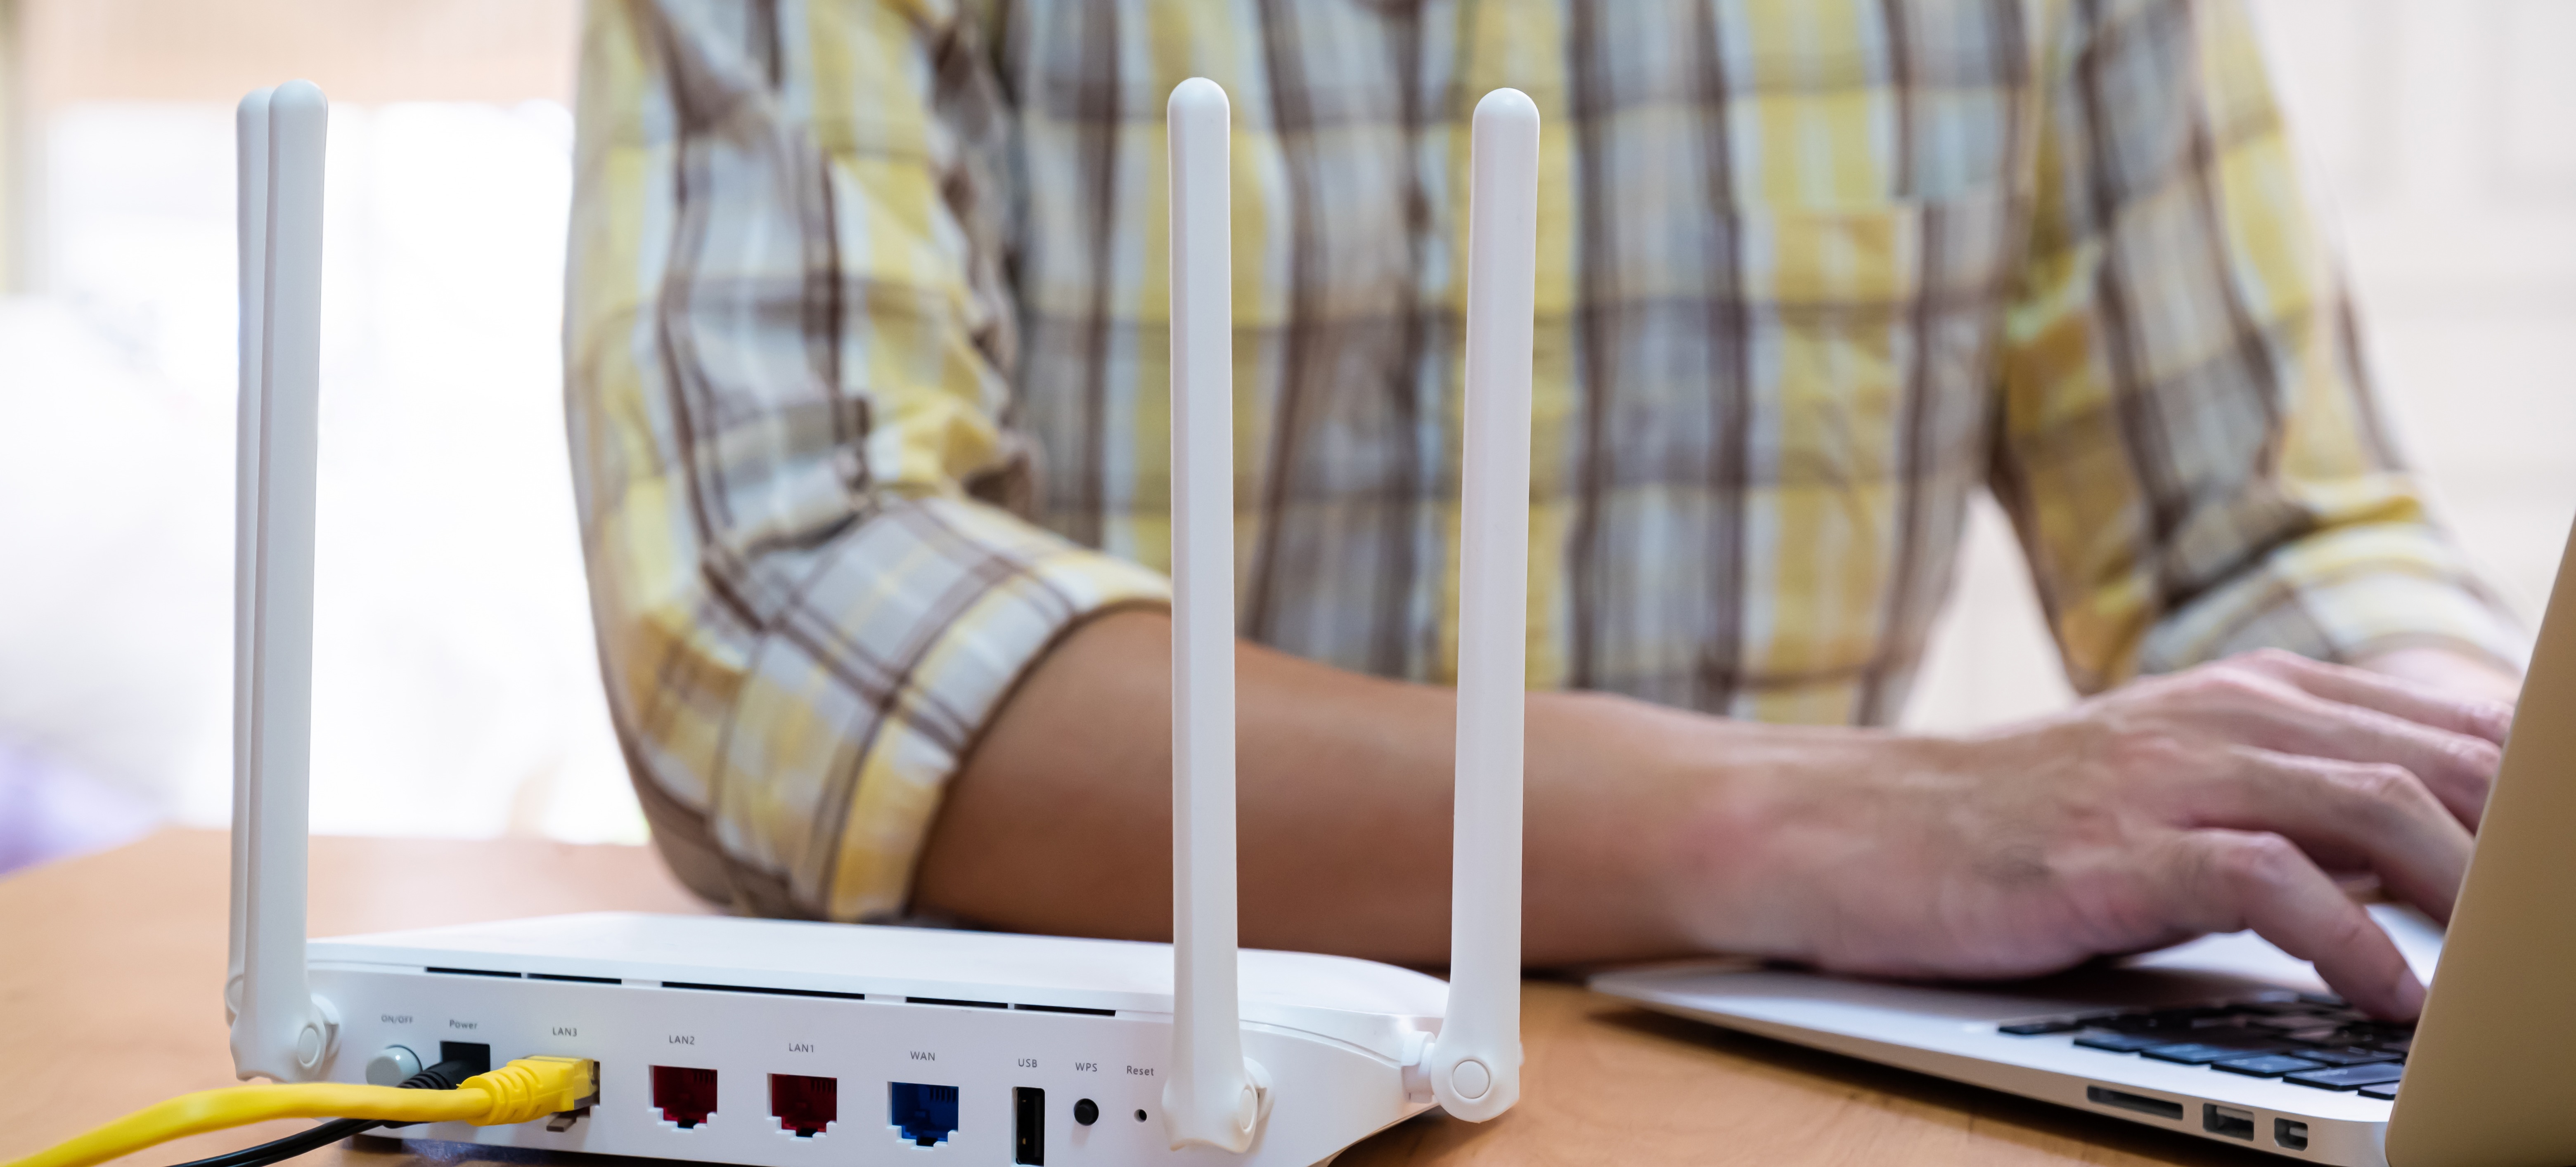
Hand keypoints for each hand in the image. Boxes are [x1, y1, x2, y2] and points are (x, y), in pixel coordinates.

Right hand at [1669, 650, 2513, 1018]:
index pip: (2455, 730)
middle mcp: (2226, 716)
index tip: (2568, 868)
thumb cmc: (2017, 831)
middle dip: (2526, 841)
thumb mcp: (2179, 800)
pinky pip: (2266, 881)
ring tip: (2524, 969)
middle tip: (2565, 929)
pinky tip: (2393, 997)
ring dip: (2474, 889)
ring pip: (2376, 805)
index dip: (2537, 791)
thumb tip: (2435, 869)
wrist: (1848, 828)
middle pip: (2442, 761)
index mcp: (2256, 697)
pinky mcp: (2114, 844)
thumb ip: (2302, 816)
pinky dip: (2350, 942)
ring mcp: (2168, 775)